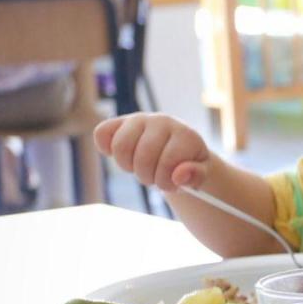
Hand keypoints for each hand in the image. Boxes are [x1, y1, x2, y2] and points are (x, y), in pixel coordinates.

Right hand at [94, 113, 211, 191]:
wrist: (176, 150)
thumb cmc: (188, 163)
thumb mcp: (201, 173)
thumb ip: (196, 176)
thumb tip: (179, 175)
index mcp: (184, 134)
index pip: (167, 162)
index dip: (166, 181)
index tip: (171, 184)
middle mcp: (161, 121)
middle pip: (142, 157)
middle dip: (147, 176)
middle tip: (155, 177)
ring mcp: (139, 119)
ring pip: (120, 147)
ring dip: (128, 166)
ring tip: (141, 168)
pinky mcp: (120, 122)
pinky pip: (102, 133)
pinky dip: (105, 148)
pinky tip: (123, 156)